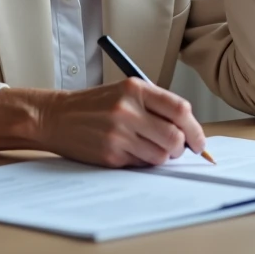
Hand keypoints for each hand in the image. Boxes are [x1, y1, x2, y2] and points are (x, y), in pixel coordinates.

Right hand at [36, 79, 206, 166]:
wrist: (56, 116)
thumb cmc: (94, 105)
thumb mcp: (124, 92)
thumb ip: (155, 106)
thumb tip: (188, 130)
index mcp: (135, 89)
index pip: (179, 109)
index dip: (195, 128)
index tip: (198, 140)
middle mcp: (127, 110)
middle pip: (174, 136)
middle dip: (182, 148)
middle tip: (178, 149)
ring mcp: (118, 134)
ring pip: (160, 155)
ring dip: (162, 157)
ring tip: (150, 148)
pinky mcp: (110, 155)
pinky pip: (141, 164)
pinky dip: (143, 162)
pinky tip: (131, 151)